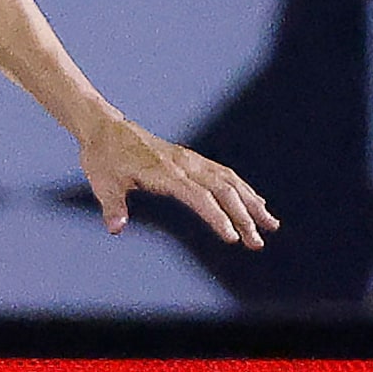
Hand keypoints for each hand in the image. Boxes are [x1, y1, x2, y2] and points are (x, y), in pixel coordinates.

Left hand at [78, 118, 278, 248]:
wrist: (105, 128)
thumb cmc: (103, 157)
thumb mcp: (102, 183)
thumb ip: (113, 206)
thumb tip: (115, 228)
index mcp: (165, 172)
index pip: (199, 197)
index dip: (217, 217)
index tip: (232, 237)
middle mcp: (184, 165)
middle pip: (222, 191)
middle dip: (243, 217)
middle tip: (257, 243)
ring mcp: (190, 160)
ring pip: (229, 181)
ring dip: (251, 203)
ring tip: (270, 224)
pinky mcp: (191, 159)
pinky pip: (223, 173)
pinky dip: (242, 188)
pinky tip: (255, 202)